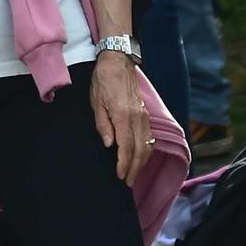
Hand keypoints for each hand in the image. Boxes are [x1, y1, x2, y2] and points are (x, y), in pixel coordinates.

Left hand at [90, 51, 152, 186]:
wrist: (118, 63)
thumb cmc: (103, 82)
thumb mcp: (96, 102)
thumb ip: (103, 125)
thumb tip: (109, 145)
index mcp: (123, 116)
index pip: (126, 147)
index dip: (124, 164)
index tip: (120, 176)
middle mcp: (137, 118)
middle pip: (140, 150)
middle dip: (134, 168)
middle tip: (127, 182)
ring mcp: (144, 116)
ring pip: (147, 145)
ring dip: (142, 162)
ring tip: (133, 174)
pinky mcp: (145, 114)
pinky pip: (149, 137)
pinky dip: (146, 151)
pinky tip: (141, 157)